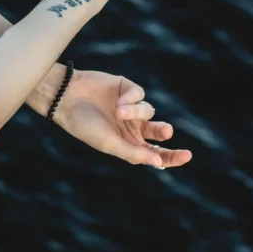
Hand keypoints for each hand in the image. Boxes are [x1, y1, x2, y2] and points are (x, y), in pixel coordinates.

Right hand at [53, 68, 191, 168]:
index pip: (155, 153)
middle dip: (163, 131)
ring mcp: (130, 107)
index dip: (172, 156)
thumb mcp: (109, 143)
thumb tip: (158, 163)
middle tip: (165, 131)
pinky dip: (131, 98)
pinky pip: (140, 94)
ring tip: (118, 111)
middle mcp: (131, 127)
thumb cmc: (84, 125)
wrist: (66, 98)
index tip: (186, 156)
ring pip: (148, 110)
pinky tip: (119, 101)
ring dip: (136, 112)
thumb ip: (133, 153)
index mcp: (127, 144)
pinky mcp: (126, 89)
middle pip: (158, 132)